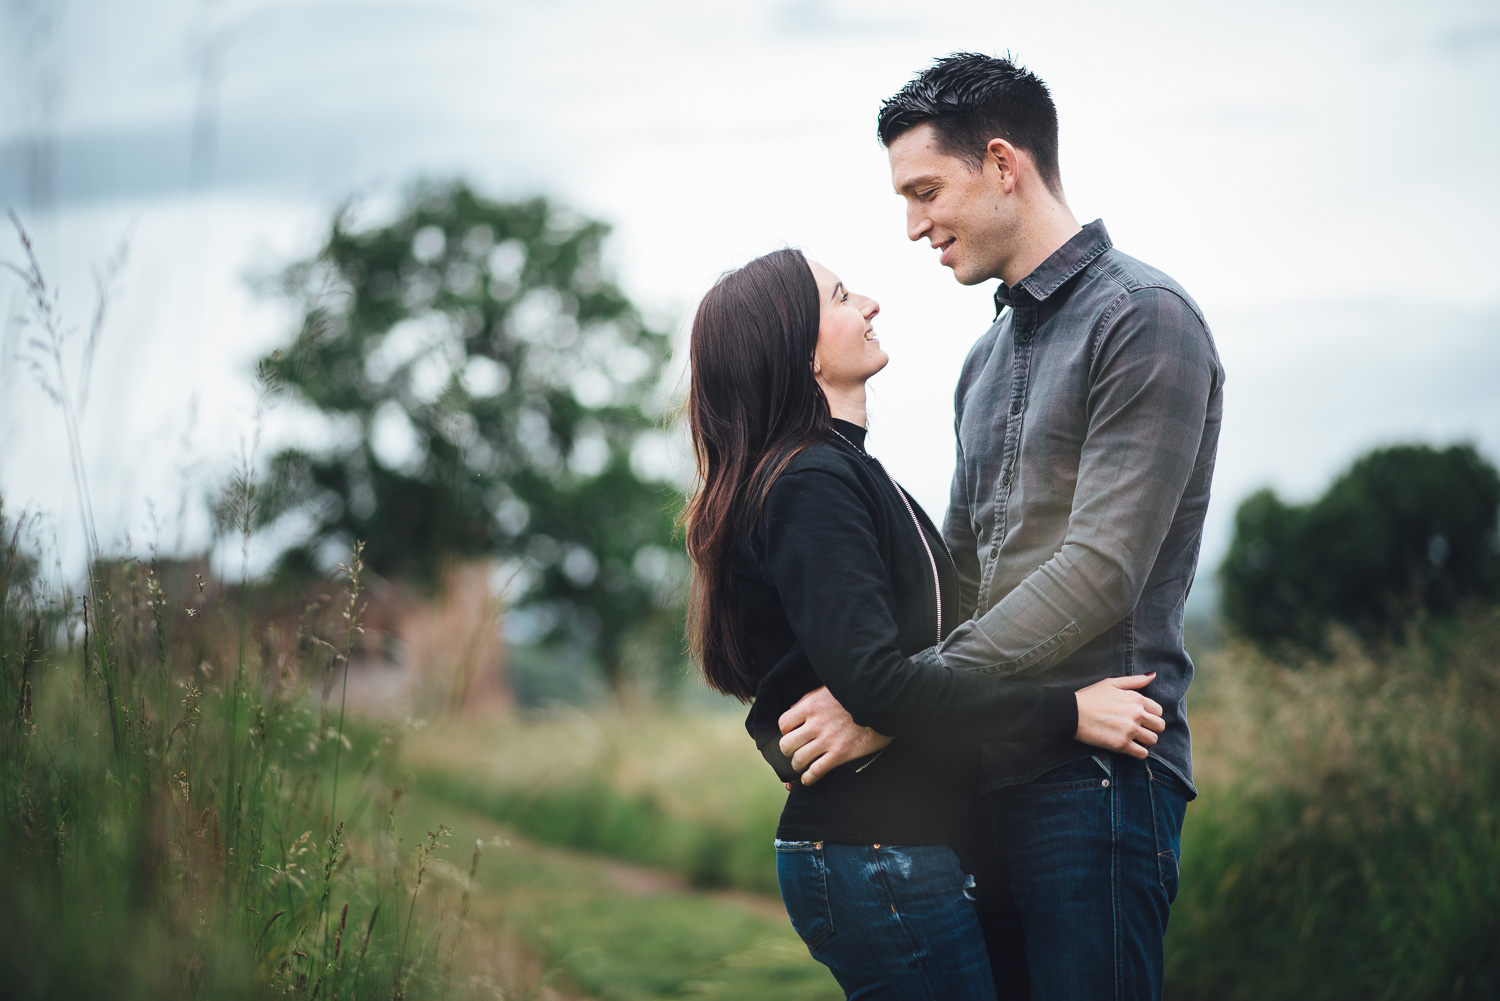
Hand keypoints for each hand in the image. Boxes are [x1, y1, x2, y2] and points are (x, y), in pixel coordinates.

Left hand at [777, 686, 892, 786]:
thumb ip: (809, 699)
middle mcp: (816, 724)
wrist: (883, 703)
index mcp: (811, 706)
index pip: (783, 723)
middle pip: (786, 744)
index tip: (791, 734)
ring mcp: (828, 740)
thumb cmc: (856, 694)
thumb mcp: (829, 689)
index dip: (785, 731)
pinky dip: (809, 778)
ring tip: (802, 765)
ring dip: (798, 765)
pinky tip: (808, 778)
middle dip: (788, 750)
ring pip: (799, 759)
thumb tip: (793, 709)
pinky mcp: (841, 754)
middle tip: (794, 751)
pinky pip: (817, 771)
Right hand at [1074, 673, 1164, 759]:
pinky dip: (1139, 752)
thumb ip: (1135, 680)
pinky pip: (1142, 754)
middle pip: (1160, 726)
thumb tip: (1153, 674)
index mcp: (1136, 698)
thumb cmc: (1090, 696)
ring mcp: (1130, 730)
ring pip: (1153, 740)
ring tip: (1134, 739)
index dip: (1151, 715)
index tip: (1141, 718)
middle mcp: (1137, 714)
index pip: (1158, 711)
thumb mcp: (1112, 683)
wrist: (1072, 712)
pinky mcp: (1121, 744)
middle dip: (1151, 728)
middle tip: (1139, 729)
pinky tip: (1130, 747)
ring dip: (1145, 741)